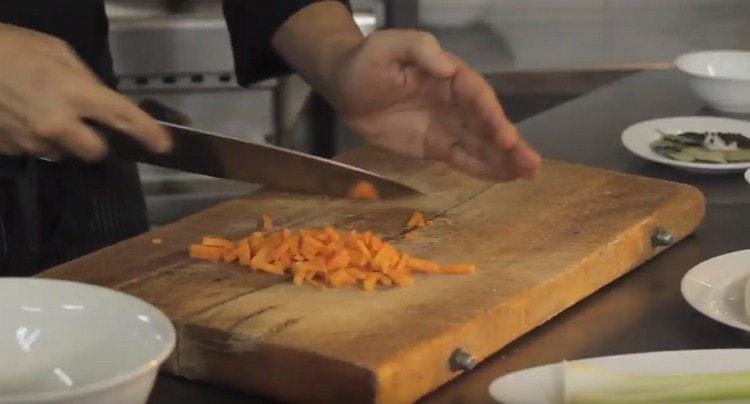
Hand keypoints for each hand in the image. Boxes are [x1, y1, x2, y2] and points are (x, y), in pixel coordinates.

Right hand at [0, 23, 169, 160]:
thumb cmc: (8, 49)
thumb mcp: (56, 52)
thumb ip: (86, 79)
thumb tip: (101, 98)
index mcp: (75, 93)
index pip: (123, 117)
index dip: (147, 132)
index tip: (162, 144)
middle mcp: (57, 123)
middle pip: (97, 152)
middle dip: (95, 140)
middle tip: (84, 122)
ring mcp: (32, 140)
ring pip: (63, 153)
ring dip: (61, 138)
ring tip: (41, 110)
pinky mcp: (11, 149)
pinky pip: (35, 149)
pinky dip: (34, 137)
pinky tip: (21, 115)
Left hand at [329, 30, 540, 180]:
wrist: (344, 87)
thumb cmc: (366, 62)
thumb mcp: (387, 46)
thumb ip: (419, 49)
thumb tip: (448, 67)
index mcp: (448, 76)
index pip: (476, 96)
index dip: (492, 117)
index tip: (506, 137)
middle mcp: (455, 102)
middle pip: (487, 123)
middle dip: (509, 144)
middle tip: (531, 164)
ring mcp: (447, 125)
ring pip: (481, 144)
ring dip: (505, 160)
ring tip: (529, 174)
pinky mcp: (436, 146)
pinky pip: (463, 158)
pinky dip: (484, 169)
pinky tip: (506, 178)